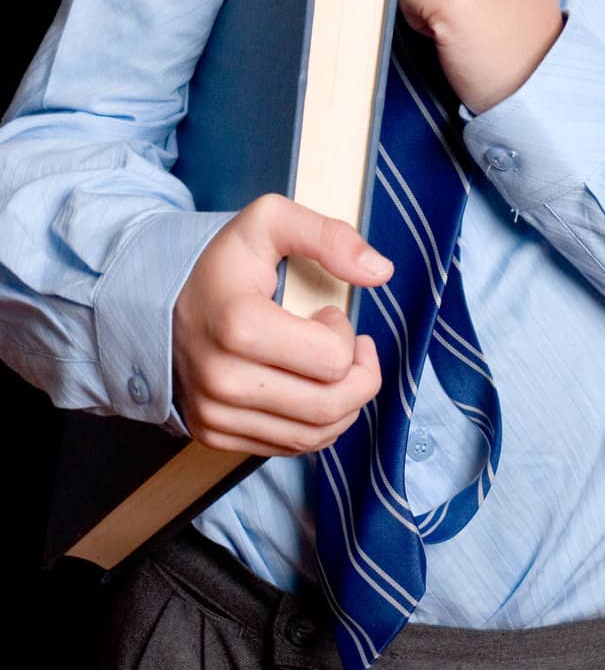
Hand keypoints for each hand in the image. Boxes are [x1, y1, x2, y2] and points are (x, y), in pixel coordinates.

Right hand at [172, 193, 392, 457]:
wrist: (158, 302)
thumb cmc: (224, 262)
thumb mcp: (271, 221)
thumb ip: (329, 236)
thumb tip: (381, 271)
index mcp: (238, 325)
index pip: (333, 359)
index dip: (345, 333)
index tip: (326, 313)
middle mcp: (222, 379)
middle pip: (330, 405)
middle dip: (362, 375)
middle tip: (352, 347)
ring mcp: (216, 413)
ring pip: (315, 435)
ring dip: (346, 403)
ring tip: (335, 368)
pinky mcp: (215, 435)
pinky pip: (289, 448)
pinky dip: (317, 424)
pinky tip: (312, 389)